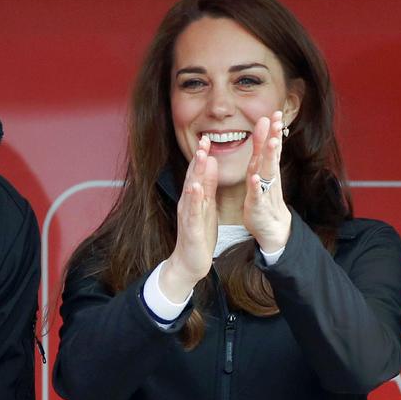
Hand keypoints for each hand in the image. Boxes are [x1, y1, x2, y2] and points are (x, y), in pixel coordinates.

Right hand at [160, 135, 217, 299]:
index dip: (203, 154)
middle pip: (194, 176)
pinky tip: (196, 187)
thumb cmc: (199, 233)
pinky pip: (192, 211)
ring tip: (201, 156)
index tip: (208, 137)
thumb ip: (209, 185)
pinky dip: (194, 198)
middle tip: (204, 139)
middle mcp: (188, 202)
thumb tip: (211, 162)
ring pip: (192, 190)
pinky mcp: (191, 228)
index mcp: (195, 197)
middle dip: (199, 158)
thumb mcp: (207, 206)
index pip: (199, 172)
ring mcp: (188, 214)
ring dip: (196, 172)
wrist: (189, 262)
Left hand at [243, 111, 290, 252]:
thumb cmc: (265, 197)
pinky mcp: (257, 205)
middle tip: (277, 121)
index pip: (272, 147)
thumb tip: (267, 130)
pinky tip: (255, 178)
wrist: (272, 227)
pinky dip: (256, 186)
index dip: (274, 130)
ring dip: (270, 157)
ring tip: (271, 142)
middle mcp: (268, 177)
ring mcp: (264, 190)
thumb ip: (265, 152)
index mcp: (267, 169)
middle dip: (274, 137)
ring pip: (268, 171)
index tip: (276, 113)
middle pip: (272, 154)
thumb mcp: (264, 172)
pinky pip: (256, 194)